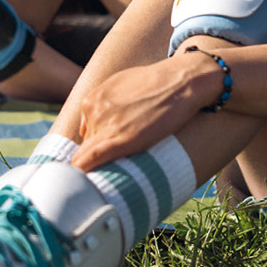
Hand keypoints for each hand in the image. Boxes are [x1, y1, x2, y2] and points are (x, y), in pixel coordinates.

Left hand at [72, 51, 216, 170]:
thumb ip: (106, 102)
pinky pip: (91, 160)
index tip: (105, 155)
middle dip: (100, 153)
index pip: (88, 132)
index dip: (97, 145)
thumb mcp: (121, 83)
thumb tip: (97, 120)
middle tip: (118, 160)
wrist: (180, 83)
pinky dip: (86, 171)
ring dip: (102, 163)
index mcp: (92, 100)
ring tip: (120, 167)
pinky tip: (86, 184)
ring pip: (93, 155)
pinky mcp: (119, 140)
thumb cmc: (156, 82)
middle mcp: (93, 112)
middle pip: (90, 144)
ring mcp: (104, 125)